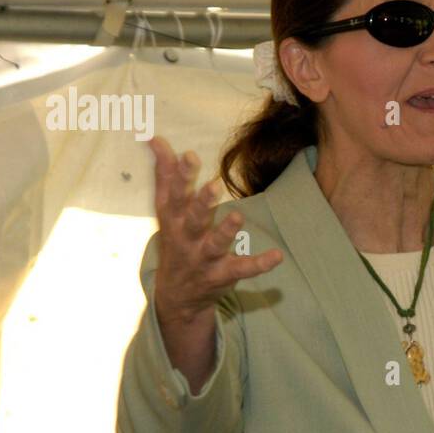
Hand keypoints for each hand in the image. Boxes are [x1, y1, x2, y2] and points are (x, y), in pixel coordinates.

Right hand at [147, 137, 282, 324]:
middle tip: (214, 185)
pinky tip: (277, 256)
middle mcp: (187, 238)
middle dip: (202, 203)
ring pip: (215, 244)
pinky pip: (243, 269)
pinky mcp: (222, 275)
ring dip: (226, 232)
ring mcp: (204, 258)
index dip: (180, 176)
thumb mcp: (166, 210)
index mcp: (174, 219)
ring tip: (238, 216)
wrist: (177, 295)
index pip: (174, 195)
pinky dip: (260, 264)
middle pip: (194, 219)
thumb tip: (156, 138)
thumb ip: (164, 174)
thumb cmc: (176, 239)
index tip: (189, 155)